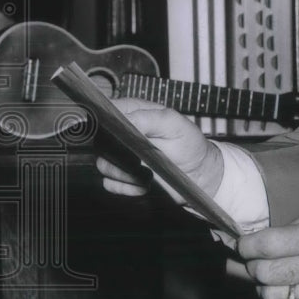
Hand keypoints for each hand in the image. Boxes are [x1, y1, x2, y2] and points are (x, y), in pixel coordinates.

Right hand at [95, 97, 222, 200]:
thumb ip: (150, 118)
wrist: (199, 173)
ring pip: (103, 164)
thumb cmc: (190, 144)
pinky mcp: (123, 176)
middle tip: (138, 158)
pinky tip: (145, 183)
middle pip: (100, 141)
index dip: (106, 122)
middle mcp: (123, 134)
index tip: (119, 136)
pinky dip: (127, 187)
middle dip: (118, 154)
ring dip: (125, 173)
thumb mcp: (175, 125)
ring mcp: (121, 156)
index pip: (105, 111)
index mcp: (134, 113)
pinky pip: (110, 184)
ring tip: (148, 173)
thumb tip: (124, 119)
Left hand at [229, 206, 298, 298]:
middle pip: (264, 273)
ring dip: (263, 287)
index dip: (246, 245)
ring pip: (271, 298)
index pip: (267, 245)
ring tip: (271, 278)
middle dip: (252, 265)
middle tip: (256, 260)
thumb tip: (266, 235)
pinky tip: (287, 292)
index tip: (243, 244)